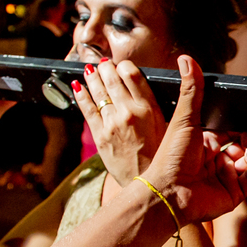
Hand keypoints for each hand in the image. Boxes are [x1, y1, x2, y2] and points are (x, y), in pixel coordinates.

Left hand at [74, 57, 167, 186]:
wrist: (150, 184)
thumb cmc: (162, 157)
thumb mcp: (168, 127)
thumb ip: (156, 107)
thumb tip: (146, 92)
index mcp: (149, 108)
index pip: (132, 75)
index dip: (125, 66)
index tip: (122, 64)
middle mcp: (129, 112)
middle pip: (112, 80)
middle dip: (106, 68)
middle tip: (104, 63)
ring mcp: (112, 123)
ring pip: (98, 92)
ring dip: (92, 77)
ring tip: (91, 69)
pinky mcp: (100, 135)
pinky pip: (87, 109)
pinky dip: (81, 95)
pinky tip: (78, 86)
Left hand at [139, 55, 246, 225]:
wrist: (169, 192)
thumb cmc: (171, 156)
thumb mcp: (185, 119)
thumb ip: (192, 90)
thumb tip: (186, 58)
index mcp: (202, 144)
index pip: (227, 130)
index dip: (238, 123)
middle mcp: (213, 161)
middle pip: (241, 145)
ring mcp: (224, 178)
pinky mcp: (233, 194)